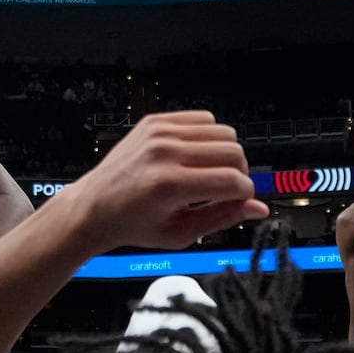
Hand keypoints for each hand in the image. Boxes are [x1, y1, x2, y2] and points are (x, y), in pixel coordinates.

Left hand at [66, 111, 264, 250]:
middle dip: (239, 173)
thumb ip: (223, 218)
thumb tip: (258, 209)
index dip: (245, 195)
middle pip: (234, 152)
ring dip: (226, 154)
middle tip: (225, 189)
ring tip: (209, 172)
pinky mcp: (155, 121)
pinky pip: (203, 119)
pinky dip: (207, 137)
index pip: (233, 181)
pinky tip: (194, 156)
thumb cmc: (133, 225)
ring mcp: (159, 133)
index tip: (239, 202)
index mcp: (170, 185)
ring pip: (223, 132)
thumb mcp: (180, 234)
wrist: (95, 206)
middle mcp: (165, 153)